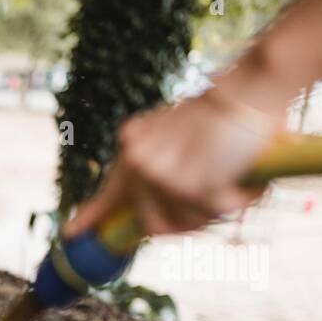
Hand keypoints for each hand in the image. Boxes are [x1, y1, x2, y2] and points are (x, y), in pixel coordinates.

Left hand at [63, 85, 281, 238]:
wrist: (251, 88)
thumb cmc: (223, 110)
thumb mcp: (174, 132)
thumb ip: (156, 162)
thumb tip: (149, 209)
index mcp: (133, 147)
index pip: (109, 191)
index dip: (91, 216)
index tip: (70, 233)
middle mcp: (139, 163)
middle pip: (152, 223)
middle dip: (183, 224)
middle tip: (210, 204)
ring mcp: (161, 177)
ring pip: (184, 224)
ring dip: (212, 213)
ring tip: (232, 184)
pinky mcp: (190, 188)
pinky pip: (213, 216)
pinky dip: (236, 203)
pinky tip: (244, 182)